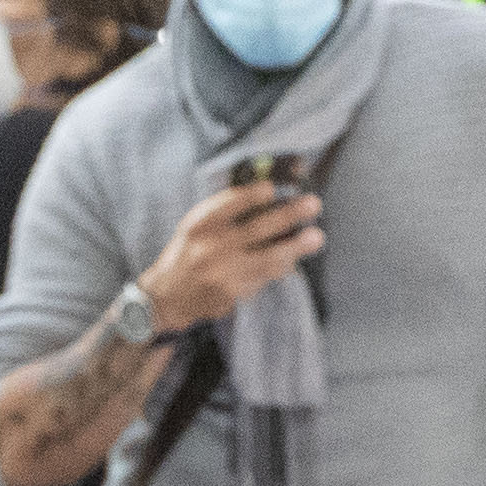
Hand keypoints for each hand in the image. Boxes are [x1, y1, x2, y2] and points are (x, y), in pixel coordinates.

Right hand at [139, 177, 321, 331]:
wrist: (168, 296)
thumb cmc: (189, 253)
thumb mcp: (196, 226)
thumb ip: (225, 211)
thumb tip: (270, 194)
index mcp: (200, 224)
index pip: (229, 204)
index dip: (252, 195)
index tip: (272, 188)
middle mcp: (210, 247)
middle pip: (256, 228)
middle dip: (288, 215)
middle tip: (313, 204)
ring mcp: (223, 272)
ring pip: (267, 259)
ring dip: (295, 247)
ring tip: (316, 237)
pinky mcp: (232, 293)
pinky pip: (263, 278)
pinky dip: (280, 267)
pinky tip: (292, 260)